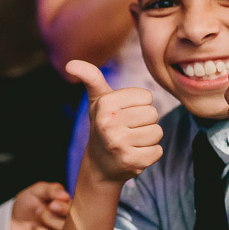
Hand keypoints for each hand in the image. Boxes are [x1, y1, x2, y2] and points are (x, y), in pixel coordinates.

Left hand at [10, 181, 71, 229]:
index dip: (65, 210)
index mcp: (70, 212)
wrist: (11, 220)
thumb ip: (51, 190)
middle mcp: (68, 229)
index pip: (78, 214)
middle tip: (39, 213)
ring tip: (35, 228)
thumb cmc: (27, 202)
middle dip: (51, 220)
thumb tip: (66, 196)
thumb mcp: (37, 191)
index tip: (51, 205)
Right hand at [65, 60, 163, 182]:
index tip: (125, 114)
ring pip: (157, 132)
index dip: (140, 105)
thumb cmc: (104, 125)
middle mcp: (109, 123)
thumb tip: (70, 64)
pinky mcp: (131, 162)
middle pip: (153, 114)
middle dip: (145, 122)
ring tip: (131, 141)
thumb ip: (91, 77)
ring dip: (148, 138)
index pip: (147, 97)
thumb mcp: (97, 100)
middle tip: (128, 129)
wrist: (99, 165)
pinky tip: (134, 154)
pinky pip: (157, 151)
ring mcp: (119, 144)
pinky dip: (150, 154)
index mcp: (105, 104)